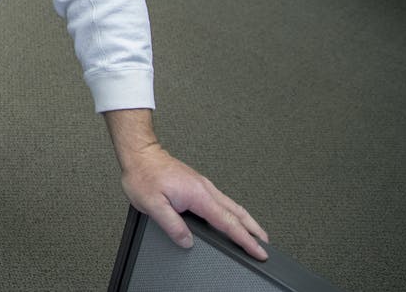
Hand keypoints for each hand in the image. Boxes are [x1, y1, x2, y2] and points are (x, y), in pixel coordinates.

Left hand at [105, 109, 267, 259]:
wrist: (139, 153)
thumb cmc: (143, 174)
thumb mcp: (152, 205)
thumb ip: (172, 225)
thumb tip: (187, 241)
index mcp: (198, 195)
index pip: (229, 223)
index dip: (246, 240)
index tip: (259, 252)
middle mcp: (205, 188)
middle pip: (238, 213)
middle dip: (254, 230)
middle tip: (266, 245)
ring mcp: (202, 184)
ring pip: (232, 205)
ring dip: (246, 220)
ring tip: (254, 233)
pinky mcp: (197, 182)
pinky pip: (222, 199)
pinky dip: (233, 211)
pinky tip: (230, 216)